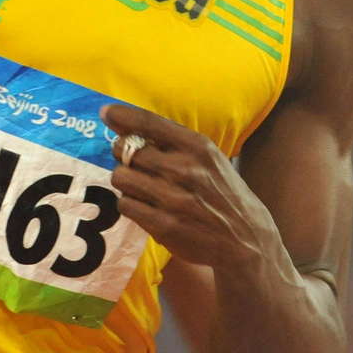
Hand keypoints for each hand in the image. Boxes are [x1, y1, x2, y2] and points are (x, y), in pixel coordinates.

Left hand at [103, 104, 280, 269]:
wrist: (245, 239)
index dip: (122, 116)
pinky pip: (125, 205)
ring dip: (124, 180)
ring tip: (139, 185)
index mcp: (198, 147)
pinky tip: (144, 205)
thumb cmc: (221, 193)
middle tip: (131, 163)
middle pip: (126, 151)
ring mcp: (174, 199)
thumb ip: (173, 142)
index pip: (149, 123)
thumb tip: (125, 124)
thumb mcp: (209, 158)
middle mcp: (185, 169)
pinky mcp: (164, 225)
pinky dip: (129, 203)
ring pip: (121, 178)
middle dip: (122, 155)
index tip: (106, 113)